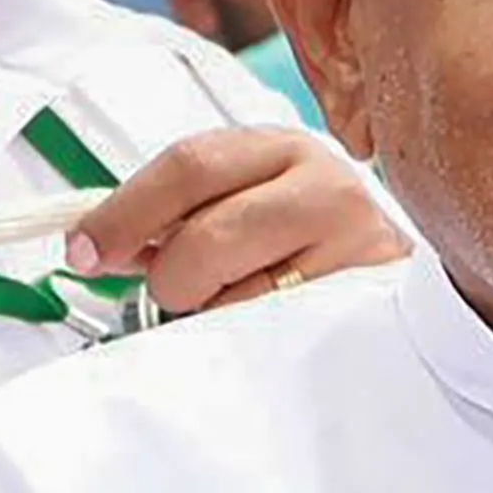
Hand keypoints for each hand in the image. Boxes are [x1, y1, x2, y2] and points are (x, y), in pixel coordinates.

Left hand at [64, 128, 407, 318]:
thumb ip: (179, 218)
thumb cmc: (311, 248)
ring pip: (238, 298)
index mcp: (281, 148)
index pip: (188, 165)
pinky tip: (276, 330)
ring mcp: (356, 245)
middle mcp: (326, 185)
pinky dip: (255, 344)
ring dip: (219, 315)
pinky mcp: (370, 303)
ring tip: (244, 307)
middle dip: (170, 277)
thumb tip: (98, 245)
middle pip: (207, 235)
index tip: (84, 249)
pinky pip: (277, 337)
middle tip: (166, 295)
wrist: (408, 289)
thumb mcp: (249, 208)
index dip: (124, 212)